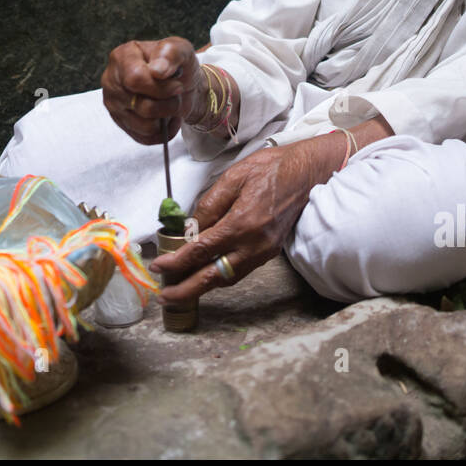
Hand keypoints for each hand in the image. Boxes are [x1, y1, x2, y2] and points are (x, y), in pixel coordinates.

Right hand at [101, 37, 203, 144]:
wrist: (181, 83)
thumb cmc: (177, 64)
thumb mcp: (181, 49)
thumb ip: (170, 53)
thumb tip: (157, 71)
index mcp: (122, 57)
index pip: (135, 79)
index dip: (161, 88)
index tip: (177, 85)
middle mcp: (111, 81)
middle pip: (141, 106)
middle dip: (168, 104)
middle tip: (177, 94)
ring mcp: (114, 104)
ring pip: (144, 126)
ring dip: (166, 118)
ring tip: (171, 105)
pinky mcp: (121, 123)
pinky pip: (144, 138)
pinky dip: (163, 132)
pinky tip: (168, 118)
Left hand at [149, 133, 347, 301]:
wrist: (307, 173)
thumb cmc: (271, 169)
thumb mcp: (233, 177)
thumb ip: (209, 205)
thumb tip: (190, 229)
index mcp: (242, 223)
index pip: (201, 250)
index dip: (176, 262)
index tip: (158, 267)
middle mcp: (254, 244)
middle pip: (214, 277)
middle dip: (186, 290)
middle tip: (164, 297)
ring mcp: (264, 252)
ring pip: (227, 278)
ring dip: (202, 286)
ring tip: (179, 287)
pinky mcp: (269, 252)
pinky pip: (239, 271)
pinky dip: (219, 276)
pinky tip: (205, 273)